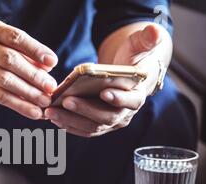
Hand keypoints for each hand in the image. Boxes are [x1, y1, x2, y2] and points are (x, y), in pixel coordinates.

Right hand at [0, 20, 57, 119]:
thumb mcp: (13, 48)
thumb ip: (30, 56)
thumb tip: (49, 67)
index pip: (16, 38)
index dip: (35, 50)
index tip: (53, 62)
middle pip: (10, 60)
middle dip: (33, 75)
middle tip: (51, 87)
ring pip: (5, 80)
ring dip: (28, 92)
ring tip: (45, 101)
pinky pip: (0, 96)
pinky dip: (19, 105)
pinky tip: (34, 112)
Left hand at [45, 24, 167, 136]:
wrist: (127, 75)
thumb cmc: (132, 59)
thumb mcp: (140, 47)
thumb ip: (146, 40)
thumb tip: (155, 31)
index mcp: (138, 95)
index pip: (131, 100)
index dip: (119, 98)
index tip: (103, 92)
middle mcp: (126, 114)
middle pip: (106, 117)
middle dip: (85, 110)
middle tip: (66, 101)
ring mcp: (111, 122)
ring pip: (92, 127)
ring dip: (70, 121)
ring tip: (50, 112)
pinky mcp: (98, 125)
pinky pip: (83, 129)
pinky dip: (68, 126)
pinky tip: (53, 119)